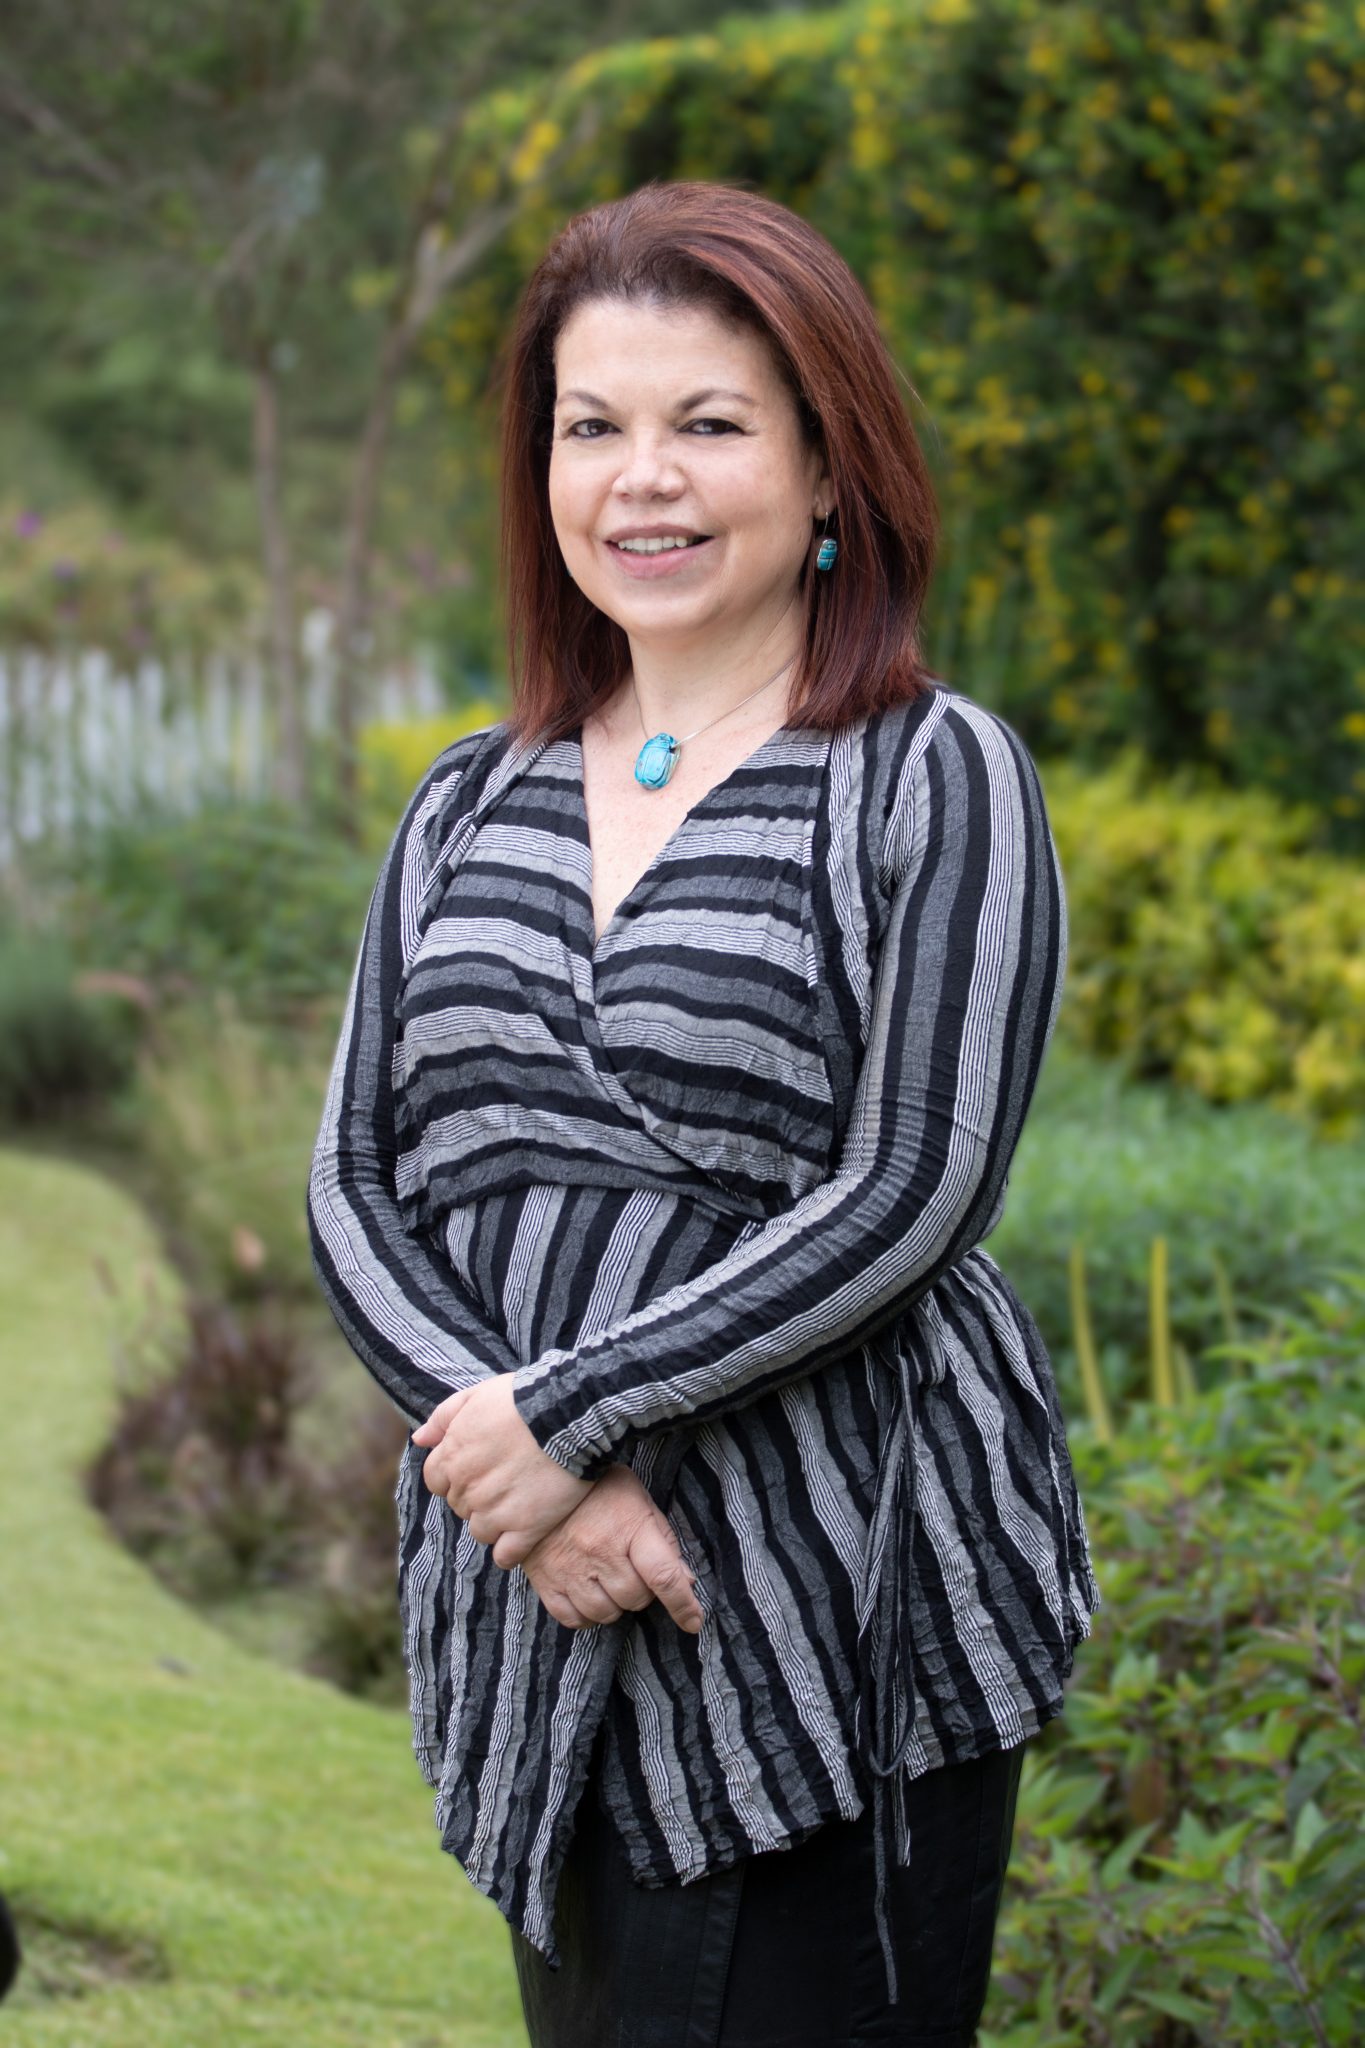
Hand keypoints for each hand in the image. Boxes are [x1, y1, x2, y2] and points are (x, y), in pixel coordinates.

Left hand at [413, 1378, 591, 1566]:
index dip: (455, 1475)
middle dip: (477, 1495)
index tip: (479, 1468)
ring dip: (494, 1521)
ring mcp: (496, 1512)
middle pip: (460, 1506)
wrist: (567, 1415)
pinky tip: (524, 1533)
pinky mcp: (526, 1529)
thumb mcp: (476, 1395)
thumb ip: (442, 1418)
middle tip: (506, 1479)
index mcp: (452, 1458)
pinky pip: (506, 1555)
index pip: (436, 1482)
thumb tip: (420, 1440)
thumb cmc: (521, 1400)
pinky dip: (511, 1549)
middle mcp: (468, 1489)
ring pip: (481, 1531)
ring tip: (519, 1501)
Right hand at [520, 1464, 703, 1634]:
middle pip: (635, 1598)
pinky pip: (573, 1619)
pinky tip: (589, 1596)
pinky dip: (586, 1615)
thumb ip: (664, 1543)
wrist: (547, 1477)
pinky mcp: (545, 1579)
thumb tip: (686, 1581)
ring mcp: (570, 1568)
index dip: (683, 1604)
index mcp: (629, 1528)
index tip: (693, 1621)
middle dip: (642, 1592)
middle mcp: (600, 1551)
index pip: (663, 1576)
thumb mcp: (641, 1503)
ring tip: (609, 1581)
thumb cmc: (602, 1489)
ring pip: (605, 1613)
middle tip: (632, 1571)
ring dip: (614, 1605)